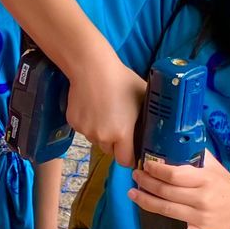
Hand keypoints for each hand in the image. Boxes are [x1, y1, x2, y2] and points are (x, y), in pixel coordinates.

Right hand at [65, 52, 150, 167]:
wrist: (91, 68)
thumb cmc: (121, 80)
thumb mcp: (143, 97)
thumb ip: (148, 117)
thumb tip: (155, 128)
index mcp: (122, 133)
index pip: (126, 160)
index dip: (131, 158)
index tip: (133, 151)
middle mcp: (103, 137)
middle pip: (110, 151)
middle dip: (116, 144)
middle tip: (119, 126)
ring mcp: (86, 131)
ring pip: (96, 140)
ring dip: (102, 133)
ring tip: (105, 113)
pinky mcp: (74, 123)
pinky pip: (84, 130)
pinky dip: (89, 124)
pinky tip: (92, 107)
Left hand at [128, 152, 229, 228]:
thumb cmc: (224, 184)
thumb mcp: (214, 165)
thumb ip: (194, 154)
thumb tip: (171, 140)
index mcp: (205, 180)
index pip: (174, 175)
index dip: (156, 170)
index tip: (145, 165)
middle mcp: (202, 199)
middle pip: (166, 192)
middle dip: (146, 183)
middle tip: (135, 176)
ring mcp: (202, 218)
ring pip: (167, 210)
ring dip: (146, 202)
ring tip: (132, 193)